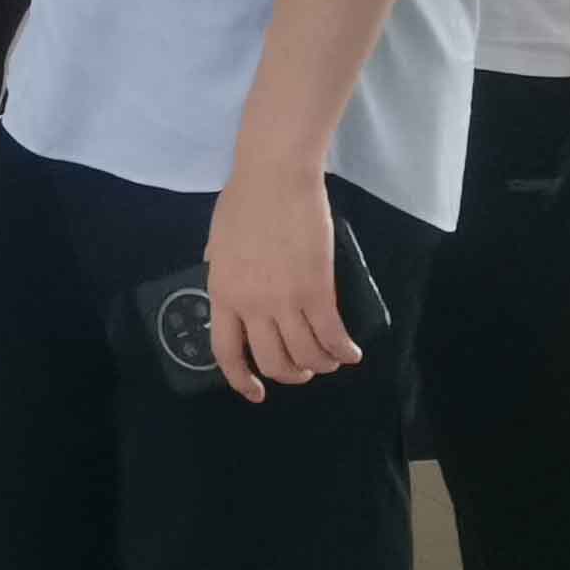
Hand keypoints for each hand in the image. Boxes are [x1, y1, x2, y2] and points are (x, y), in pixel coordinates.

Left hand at [201, 170, 356, 401]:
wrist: (274, 178)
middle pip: (272, 361)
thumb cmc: (244, 201)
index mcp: (222, 292)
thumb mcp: (218, 242)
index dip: (241, 378)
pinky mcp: (316, 290)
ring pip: (306, 355)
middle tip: (303, 371)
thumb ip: (222, 270)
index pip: (225, 351)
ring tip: (331, 360)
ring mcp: (284, 300)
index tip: (256, 392)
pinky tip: (351, 352)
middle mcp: (251, 305)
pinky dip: (344, 351)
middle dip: (291, 375)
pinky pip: (331, 336)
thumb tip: (228, 284)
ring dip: (321, 365)